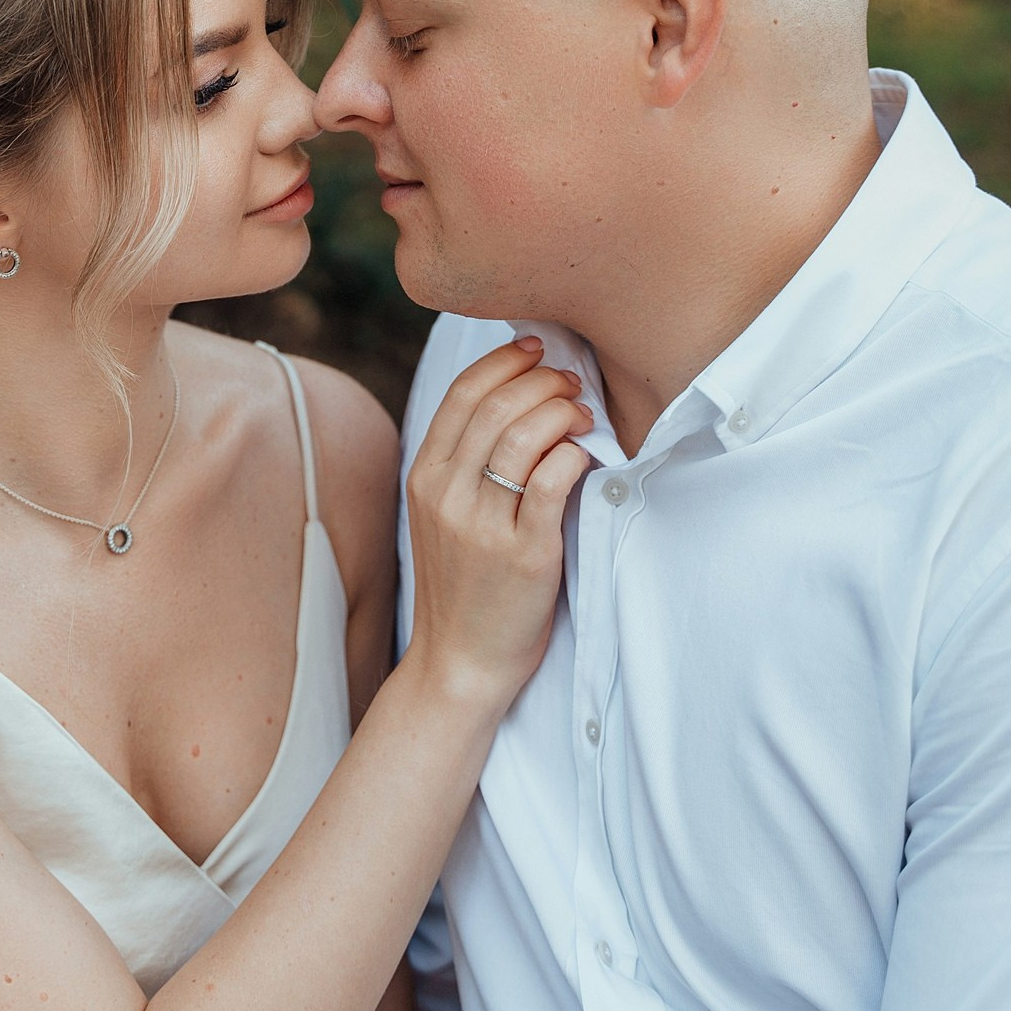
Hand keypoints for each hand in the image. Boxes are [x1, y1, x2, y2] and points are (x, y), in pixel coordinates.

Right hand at [403, 337, 591, 710]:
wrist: (459, 661)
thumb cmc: (463, 584)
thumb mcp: (442, 515)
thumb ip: (464, 462)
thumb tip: (512, 396)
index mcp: (424, 477)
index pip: (463, 392)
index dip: (505, 360)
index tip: (537, 349)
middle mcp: (446, 494)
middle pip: (498, 404)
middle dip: (544, 379)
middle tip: (573, 382)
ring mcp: (483, 524)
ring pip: (526, 434)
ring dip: (564, 411)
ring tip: (584, 415)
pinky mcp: (524, 554)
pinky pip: (554, 481)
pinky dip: (574, 455)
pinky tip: (585, 455)